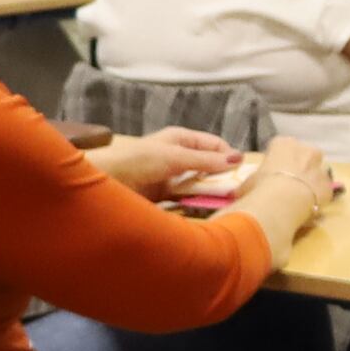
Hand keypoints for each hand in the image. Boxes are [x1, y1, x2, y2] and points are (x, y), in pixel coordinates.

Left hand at [91, 127, 239, 204]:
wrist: (106, 180)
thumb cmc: (139, 161)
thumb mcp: (175, 157)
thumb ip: (205, 160)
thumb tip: (238, 159)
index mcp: (182, 139)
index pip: (214, 145)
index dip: (229, 157)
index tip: (243, 174)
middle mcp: (179, 156)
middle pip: (209, 166)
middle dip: (221, 178)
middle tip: (236, 193)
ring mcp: (172, 177)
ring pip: (199, 184)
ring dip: (209, 193)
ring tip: (224, 204)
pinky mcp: (165, 196)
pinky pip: (186, 199)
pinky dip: (195, 204)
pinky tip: (204, 211)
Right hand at [232, 139, 339, 245]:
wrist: (281, 202)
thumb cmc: (260, 187)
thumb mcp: (246, 184)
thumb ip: (249, 184)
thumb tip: (238, 192)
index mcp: (284, 143)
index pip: (281, 146)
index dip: (277, 160)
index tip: (272, 173)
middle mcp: (306, 150)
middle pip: (305, 155)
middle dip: (299, 166)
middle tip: (287, 184)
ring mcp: (320, 167)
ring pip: (318, 171)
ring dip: (311, 180)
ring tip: (299, 197)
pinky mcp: (329, 187)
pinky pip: (323, 190)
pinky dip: (318, 197)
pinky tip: (307, 207)